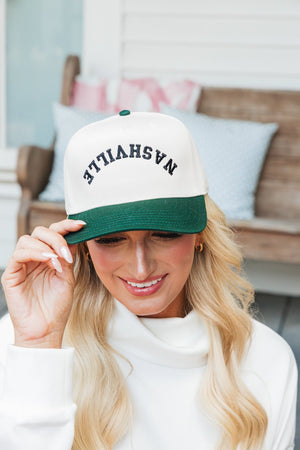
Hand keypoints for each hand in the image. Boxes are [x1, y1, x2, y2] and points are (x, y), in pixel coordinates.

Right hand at [1, 219, 84, 347]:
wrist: (47, 330)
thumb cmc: (57, 307)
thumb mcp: (68, 278)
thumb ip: (67, 258)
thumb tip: (72, 238)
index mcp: (48, 257)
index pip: (54, 234)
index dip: (66, 225)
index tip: (81, 225)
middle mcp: (34, 258)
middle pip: (40, 231)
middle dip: (57, 236)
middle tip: (68, 252)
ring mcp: (22, 265)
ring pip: (28, 239)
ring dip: (47, 245)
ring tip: (59, 260)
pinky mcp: (11, 274)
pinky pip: (19, 254)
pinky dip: (35, 253)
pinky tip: (49, 261)